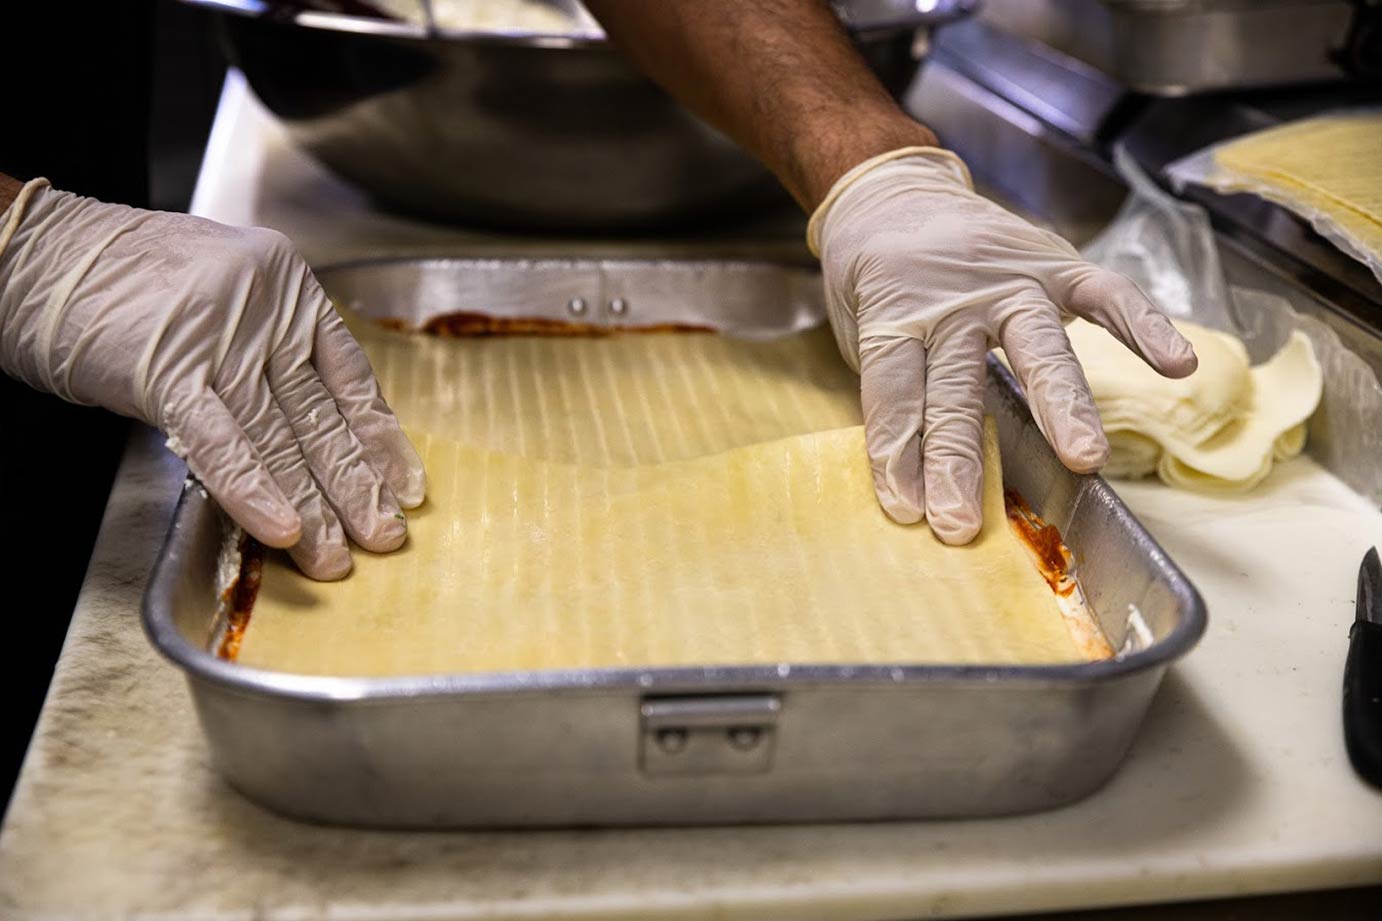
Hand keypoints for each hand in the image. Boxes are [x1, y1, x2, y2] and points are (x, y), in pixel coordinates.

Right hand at [0, 180, 425, 578]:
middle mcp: (263, 307)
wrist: (29, 250)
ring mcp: (219, 336)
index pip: (348, 376)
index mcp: (285, 285)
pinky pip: (221, 442)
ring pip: (280, 436)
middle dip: (354, 486)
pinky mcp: (166, 369)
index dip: (379, 438)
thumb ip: (263, 353)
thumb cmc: (114, 280)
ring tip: (335, 557)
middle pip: (320, 415)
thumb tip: (303, 431)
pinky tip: (283, 530)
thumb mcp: (219, 297)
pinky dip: (254, 491)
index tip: (404, 485)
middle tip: (384, 538)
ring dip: (311, 506)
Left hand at [810, 148, 1196, 543]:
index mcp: (893, 319)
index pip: (894, 395)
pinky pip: (1106, 294)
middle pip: (957, 388)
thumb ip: (895, 395)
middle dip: (960, 459)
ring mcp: (1007, 283)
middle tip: (964, 517)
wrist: (890, 192)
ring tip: (1084, 458)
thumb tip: (911, 484)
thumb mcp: (863, 336)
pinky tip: (1178, 364)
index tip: (908, 510)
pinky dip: (1143, 325)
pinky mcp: (1054, 265)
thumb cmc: (874, 279)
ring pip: (1037, 348)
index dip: (897, 453)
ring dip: (1060, 406)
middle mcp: (953, 303)